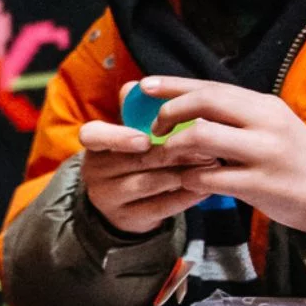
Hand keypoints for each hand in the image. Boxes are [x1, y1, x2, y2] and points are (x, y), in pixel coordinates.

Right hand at [77, 115, 209, 236]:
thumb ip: (135, 111)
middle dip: (173, 150)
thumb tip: (135, 86)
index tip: (145, 138)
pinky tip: (206, 186)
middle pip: (134, 160)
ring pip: (149, 183)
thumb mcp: (131, 134)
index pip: (92, 135)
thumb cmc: (134, 158)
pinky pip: (160, 207)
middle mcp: (95, 172)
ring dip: (184, 172)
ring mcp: (109, 198)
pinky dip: (186, 196)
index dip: (118, 136)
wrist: (126, 204)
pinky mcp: (128, 219)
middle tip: (208, 143)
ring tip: (213, 162)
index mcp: (95, 146)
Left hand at [140, 76, 305, 233]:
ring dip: (173, 146)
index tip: (143, 85)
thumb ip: (229, 115)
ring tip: (166, 156)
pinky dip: (190, 178)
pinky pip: (210, 176)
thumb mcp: (267, 126)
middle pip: (204, 102)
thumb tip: (180, 103)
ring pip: (201, 135)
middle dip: (168, 113)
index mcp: (263, 105)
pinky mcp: (261, 184)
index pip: (211, 86)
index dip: (173, 85)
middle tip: (154, 130)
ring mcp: (264, 152)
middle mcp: (265, 122)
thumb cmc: (291, 158)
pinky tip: (187, 181)